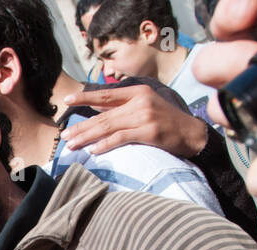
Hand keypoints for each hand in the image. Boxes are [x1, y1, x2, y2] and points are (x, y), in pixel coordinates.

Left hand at [60, 84, 208, 157]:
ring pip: (109, 126)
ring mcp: (144, 116)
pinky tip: (93, 151)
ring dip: (88, 137)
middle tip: (65, 135)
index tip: (67, 101)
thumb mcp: (145, 106)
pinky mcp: (149, 131)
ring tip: (72, 144)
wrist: (192, 133)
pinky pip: (121, 138)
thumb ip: (122, 106)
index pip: (105, 94)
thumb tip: (96, 108)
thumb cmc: (166, 121)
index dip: (85, 97)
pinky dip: (106, 144)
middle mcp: (139, 101)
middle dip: (82, 126)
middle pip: (103, 115)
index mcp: (137, 92)